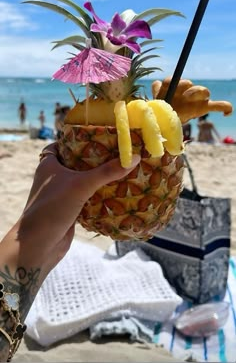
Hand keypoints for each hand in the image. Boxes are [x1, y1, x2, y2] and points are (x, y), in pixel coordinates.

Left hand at [1, 143, 140, 286]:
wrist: (39, 244)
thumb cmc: (54, 207)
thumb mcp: (82, 184)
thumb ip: (107, 172)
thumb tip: (134, 157)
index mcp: (49, 165)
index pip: (60, 145)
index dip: (74, 140)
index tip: (94, 136)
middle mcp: (53, 178)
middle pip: (74, 163)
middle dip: (92, 159)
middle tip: (113, 152)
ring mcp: (61, 195)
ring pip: (81, 182)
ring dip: (97, 178)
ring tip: (118, 169)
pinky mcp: (69, 210)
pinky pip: (86, 198)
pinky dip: (97, 196)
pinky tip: (115, 192)